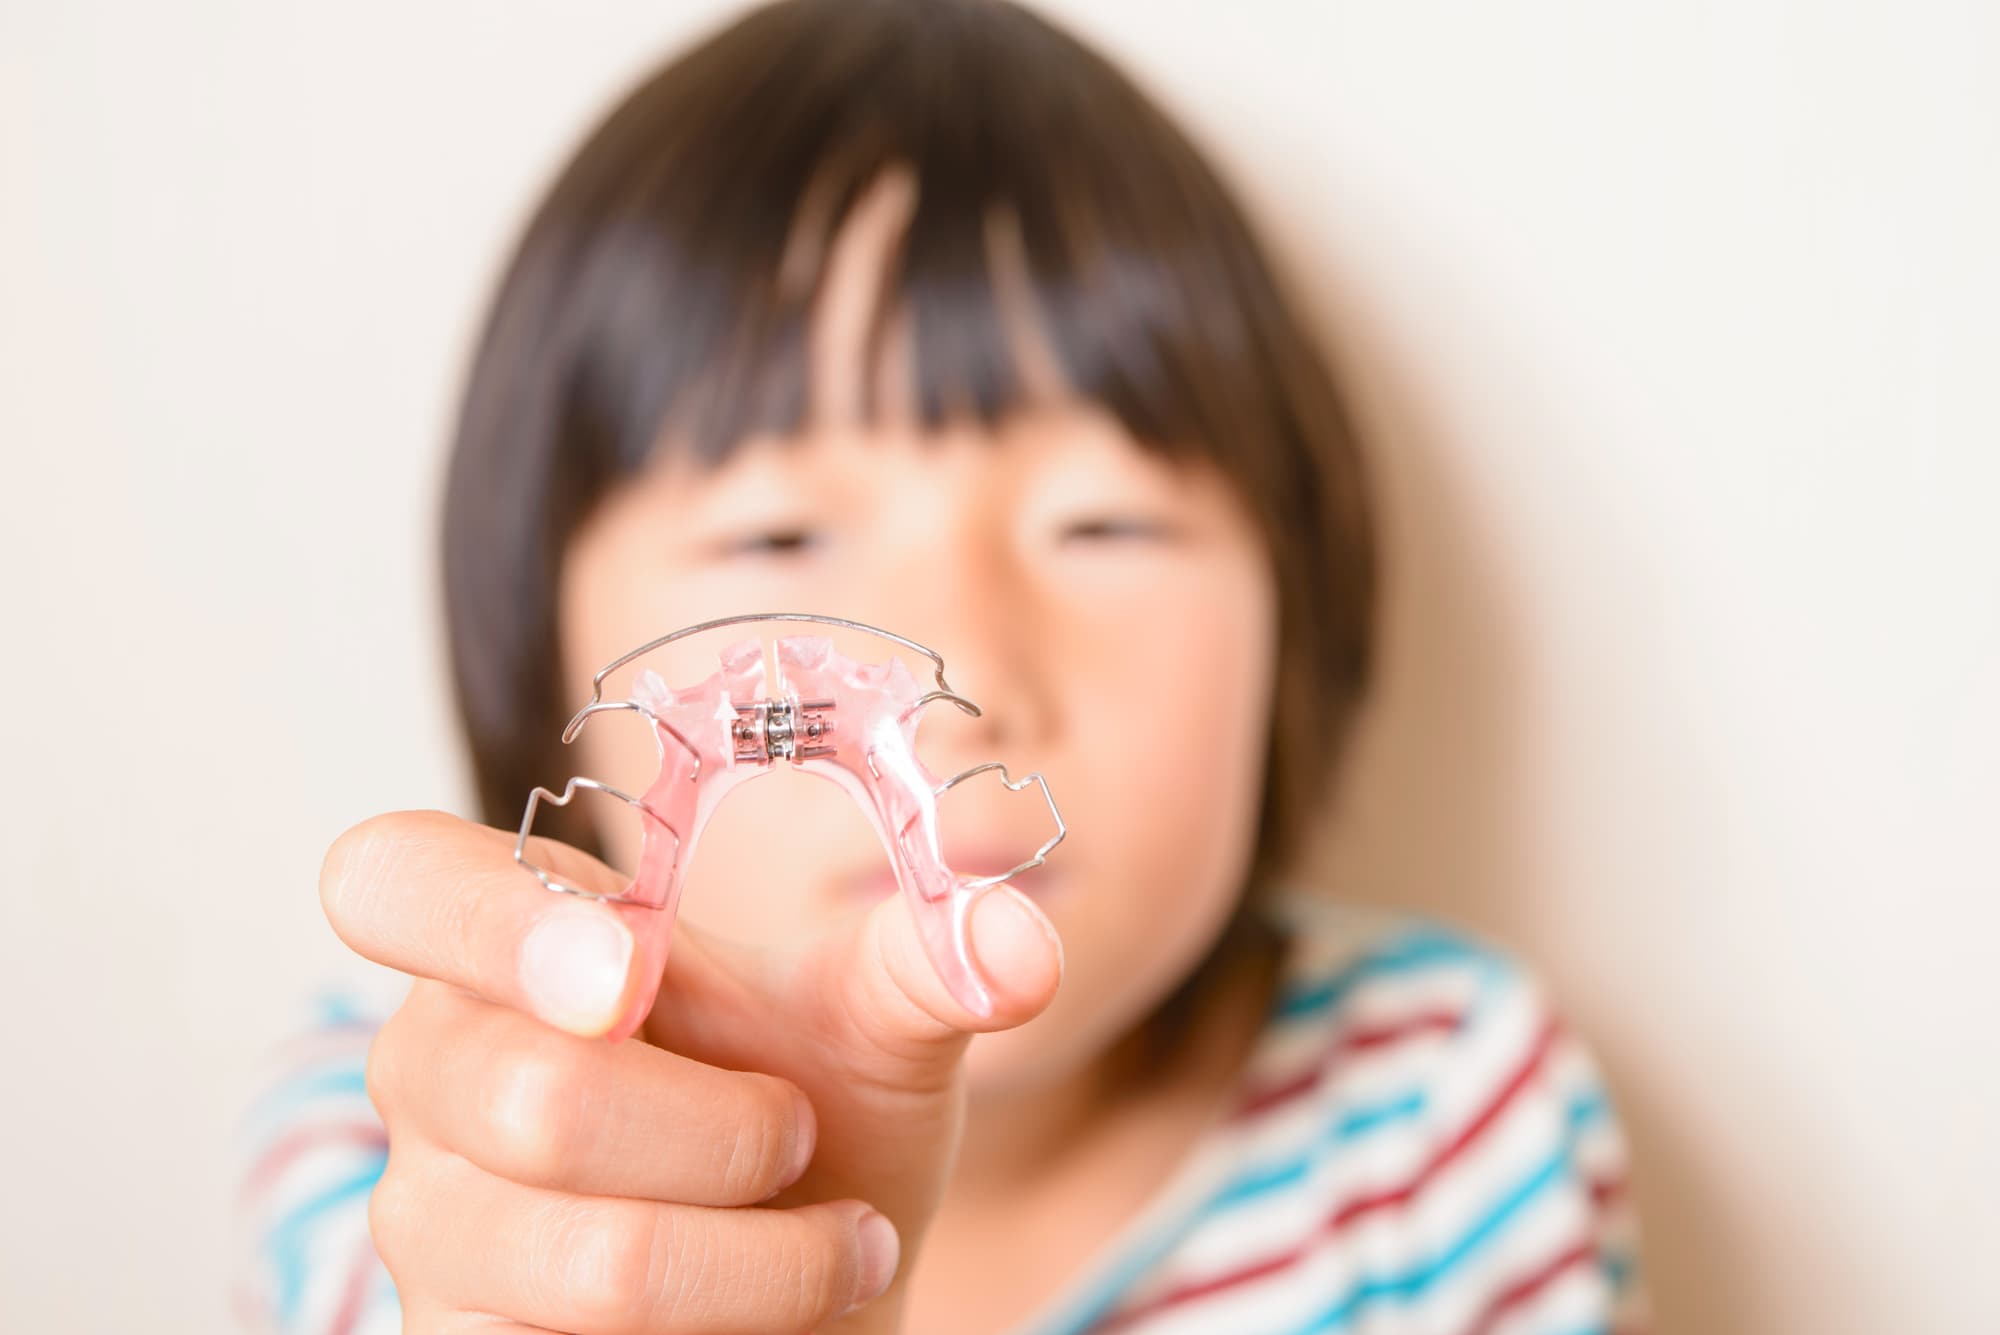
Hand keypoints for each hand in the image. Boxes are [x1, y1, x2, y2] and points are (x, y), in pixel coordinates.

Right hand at [320, 809, 1064, 1332]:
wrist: (817, 1273)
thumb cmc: (817, 1112)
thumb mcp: (881, 1021)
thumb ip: (931, 960)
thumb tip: (1017, 945)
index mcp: (512, 940)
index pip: (390, 877)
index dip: (494, 919)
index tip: (636, 968)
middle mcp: (434, 1069)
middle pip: (534, 1096)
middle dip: (732, 1132)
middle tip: (794, 1134)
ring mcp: (427, 1223)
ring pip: (591, 1258)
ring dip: (768, 1258)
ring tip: (829, 1236)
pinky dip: (737, 1326)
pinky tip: (769, 1312)